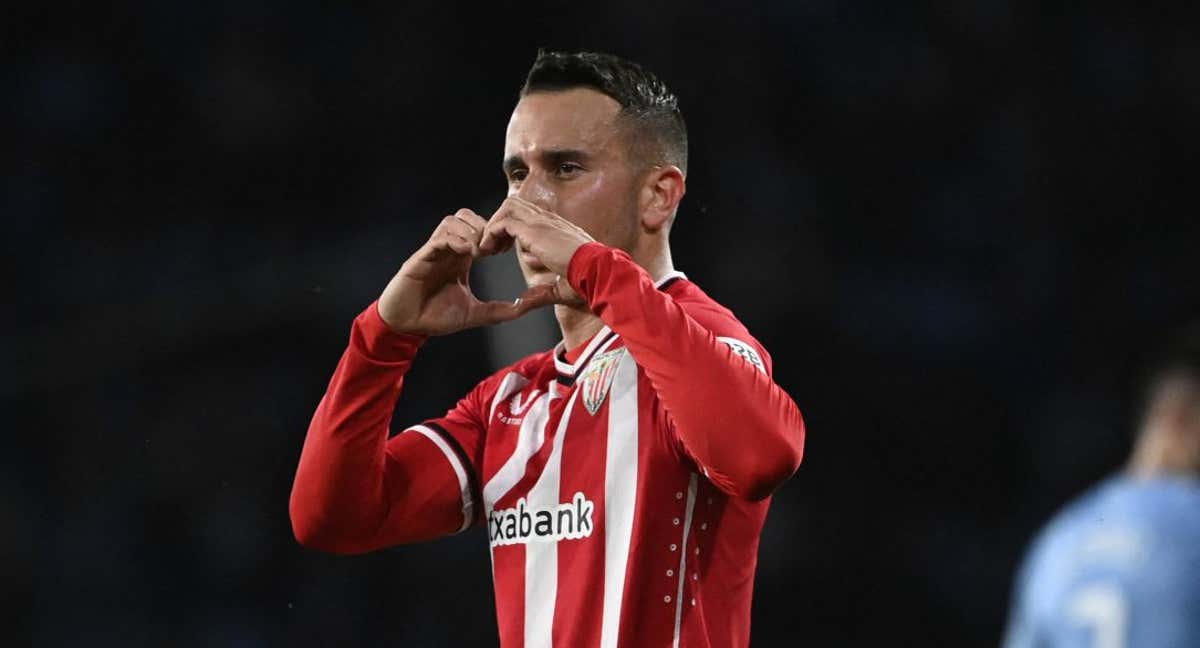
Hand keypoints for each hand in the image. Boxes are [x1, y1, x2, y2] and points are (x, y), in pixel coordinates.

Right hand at [377, 209, 542, 335]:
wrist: (407, 326)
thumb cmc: (435, 317)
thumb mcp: (474, 314)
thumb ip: (499, 310)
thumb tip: (523, 308)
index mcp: (460, 258)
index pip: (478, 229)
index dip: (494, 233)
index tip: (504, 250)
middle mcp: (448, 250)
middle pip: (466, 217)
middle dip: (483, 227)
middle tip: (492, 249)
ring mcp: (433, 252)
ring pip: (452, 221)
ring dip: (469, 232)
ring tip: (478, 252)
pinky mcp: (420, 258)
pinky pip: (438, 238)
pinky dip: (454, 240)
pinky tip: (465, 253)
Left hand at [480, 196, 595, 306]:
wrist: (597, 273)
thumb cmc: (587, 282)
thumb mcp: (560, 286)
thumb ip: (542, 292)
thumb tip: (526, 300)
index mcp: (558, 229)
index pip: (529, 216)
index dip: (512, 230)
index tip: (504, 250)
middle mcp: (549, 220)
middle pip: (515, 205)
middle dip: (499, 222)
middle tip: (492, 247)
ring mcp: (541, 222)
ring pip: (507, 208)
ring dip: (493, 226)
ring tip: (486, 248)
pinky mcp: (533, 229)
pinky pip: (503, 222)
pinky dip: (491, 233)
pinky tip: (488, 251)